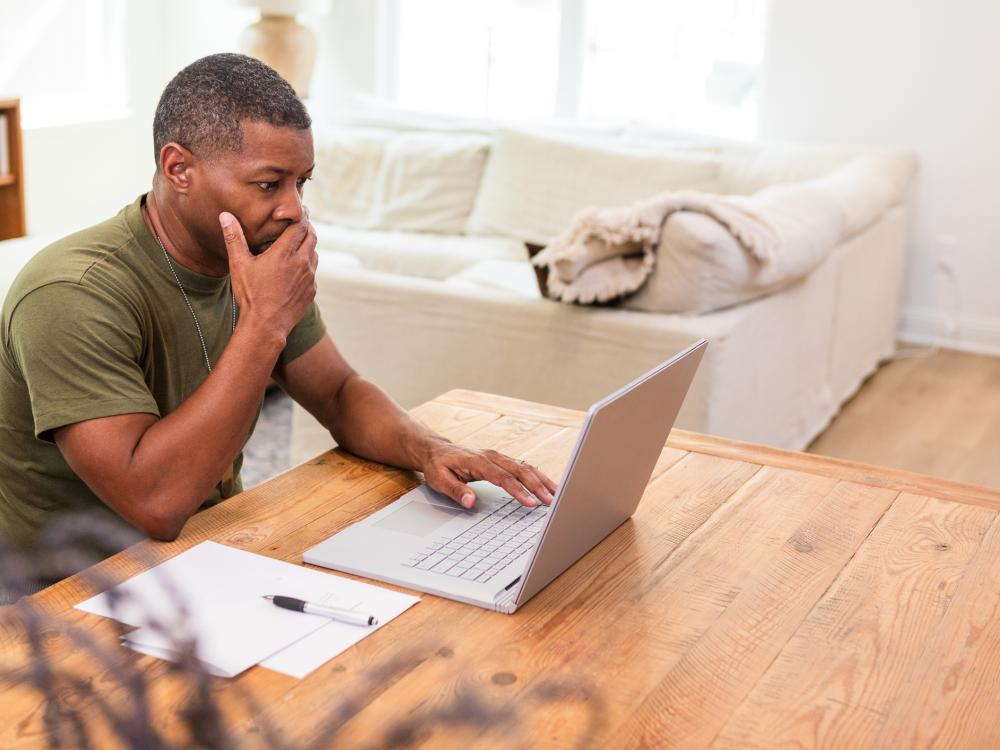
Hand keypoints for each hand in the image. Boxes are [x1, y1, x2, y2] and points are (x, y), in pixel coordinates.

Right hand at [219, 210, 317, 341]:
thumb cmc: (250, 295)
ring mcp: (309, 277)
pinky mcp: (311, 290)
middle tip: (299, 224)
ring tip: (297, 244)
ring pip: (314, 254)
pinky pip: (313, 272)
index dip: (301, 216)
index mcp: (285, 252)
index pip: (301, 225)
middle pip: (312, 236)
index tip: (299, 211)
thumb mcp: (239, 264)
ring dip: (308, 246)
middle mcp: (302, 262)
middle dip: (306, 228)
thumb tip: (225, 215)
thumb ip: (234, 238)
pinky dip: (307, 266)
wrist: (266, 325)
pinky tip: (296, 268)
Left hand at [420, 440, 557, 508]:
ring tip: (556, 494)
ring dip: (541, 480)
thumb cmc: (438, 466)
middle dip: (537, 486)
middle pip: (520, 470)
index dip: (518, 491)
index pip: (503, 478)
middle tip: (551, 501)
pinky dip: (536, 476)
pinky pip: (522, 467)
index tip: (530, 503)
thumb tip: (471, 502)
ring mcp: (498, 457)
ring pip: (525, 466)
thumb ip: (456, 490)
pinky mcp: (501, 460)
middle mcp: (491, 457)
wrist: (436, 450)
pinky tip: (547, 485)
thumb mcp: (439, 480)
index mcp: (478, 461)